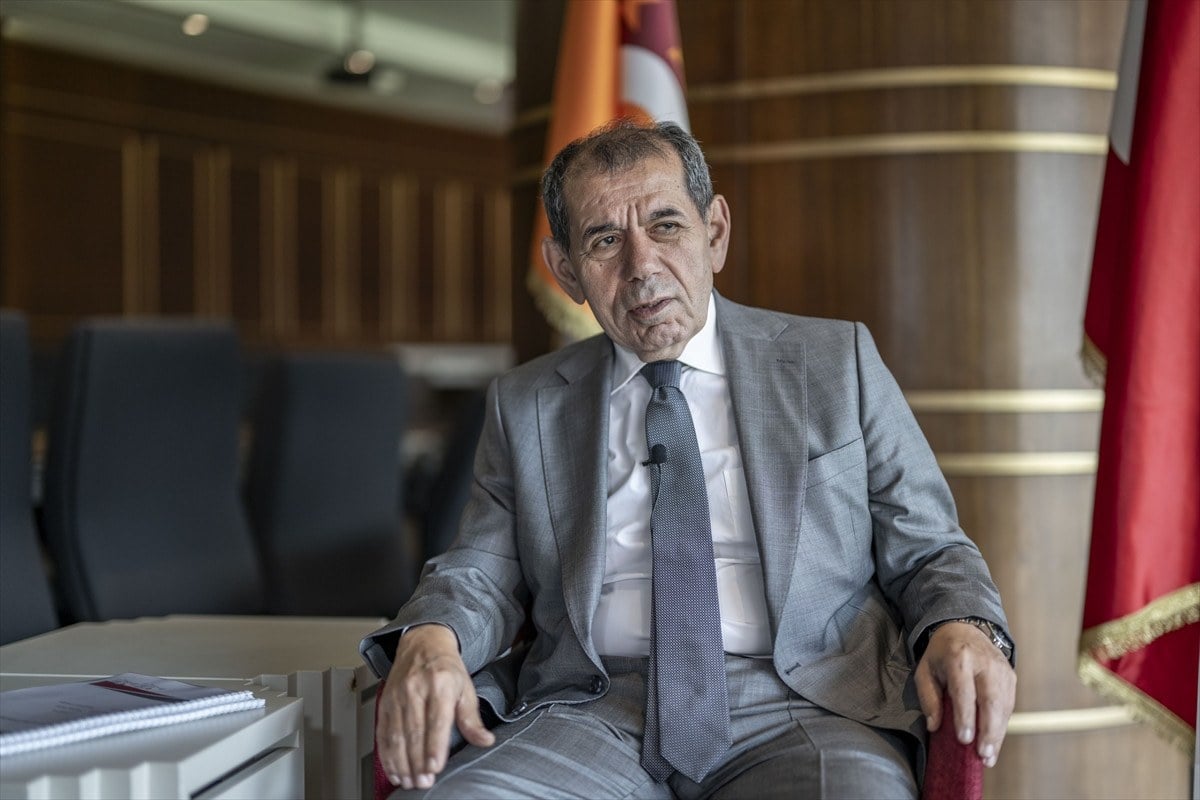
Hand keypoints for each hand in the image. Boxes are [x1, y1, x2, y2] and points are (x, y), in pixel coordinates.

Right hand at [375, 624, 495, 789]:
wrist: (423, 644)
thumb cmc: (446, 667)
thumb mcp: (466, 688)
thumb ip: (472, 718)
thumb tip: (485, 740)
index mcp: (440, 684)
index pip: (436, 720)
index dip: (434, 746)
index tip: (434, 767)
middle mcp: (415, 689)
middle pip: (414, 731)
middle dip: (417, 761)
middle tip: (422, 782)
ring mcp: (397, 696)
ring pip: (396, 735)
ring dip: (401, 762)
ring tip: (409, 781)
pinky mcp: (385, 702)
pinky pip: (383, 732)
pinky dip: (387, 754)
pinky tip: (394, 769)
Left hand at [914, 621, 1015, 767]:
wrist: (964, 628)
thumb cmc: (941, 654)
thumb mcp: (925, 670)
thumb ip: (928, 697)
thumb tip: (934, 726)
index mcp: (959, 658)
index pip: (964, 691)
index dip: (965, 717)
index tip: (964, 740)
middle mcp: (984, 662)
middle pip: (991, 700)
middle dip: (988, 731)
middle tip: (983, 755)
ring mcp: (1001, 669)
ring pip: (1004, 706)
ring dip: (998, 734)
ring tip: (989, 756)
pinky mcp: (1011, 676)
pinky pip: (1009, 705)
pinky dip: (1002, 725)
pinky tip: (994, 742)